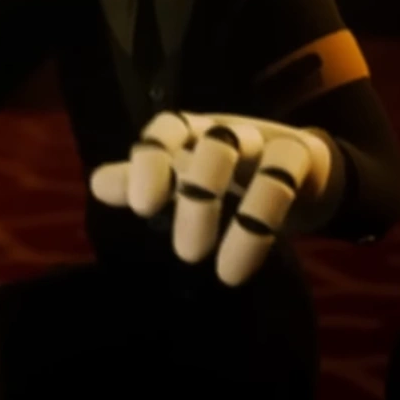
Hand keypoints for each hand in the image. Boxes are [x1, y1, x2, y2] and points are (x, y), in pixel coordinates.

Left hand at [88, 112, 335, 286]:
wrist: (302, 176)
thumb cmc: (225, 178)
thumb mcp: (182, 179)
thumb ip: (137, 181)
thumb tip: (97, 185)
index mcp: (190, 132)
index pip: (166, 129)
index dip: (151, 161)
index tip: (140, 207)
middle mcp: (224, 130)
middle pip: (209, 145)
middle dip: (196, 197)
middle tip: (187, 254)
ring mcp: (262, 139)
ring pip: (250, 163)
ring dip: (234, 214)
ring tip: (217, 270)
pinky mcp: (297, 156)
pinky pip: (280, 181)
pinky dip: (260, 224)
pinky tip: (239, 265)